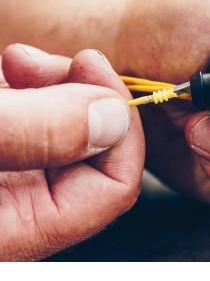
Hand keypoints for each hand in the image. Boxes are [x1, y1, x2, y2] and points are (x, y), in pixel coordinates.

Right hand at [0, 44, 143, 259]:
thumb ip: (39, 133)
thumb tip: (110, 117)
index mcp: (20, 231)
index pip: (114, 189)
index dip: (117, 125)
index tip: (93, 70)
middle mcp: (19, 214)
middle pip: (93, 156)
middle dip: (80, 96)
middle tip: (39, 60)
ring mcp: (8, 186)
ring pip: (65, 134)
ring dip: (51, 87)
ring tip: (16, 62)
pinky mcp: (0, 158)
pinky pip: (34, 126)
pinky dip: (28, 93)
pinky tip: (8, 71)